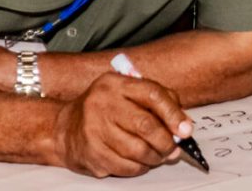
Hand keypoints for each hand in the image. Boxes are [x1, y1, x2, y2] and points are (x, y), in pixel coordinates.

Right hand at [52, 72, 191, 177]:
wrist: (66, 127)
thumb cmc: (106, 109)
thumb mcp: (129, 94)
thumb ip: (159, 102)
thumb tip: (184, 125)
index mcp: (116, 84)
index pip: (152, 94)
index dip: (173, 114)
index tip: (186, 130)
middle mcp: (103, 103)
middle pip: (145, 125)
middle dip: (166, 141)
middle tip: (173, 149)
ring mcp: (94, 128)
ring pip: (137, 150)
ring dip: (154, 157)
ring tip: (159, 156)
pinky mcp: (91, 152)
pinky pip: (124, 166)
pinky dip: (139, 168)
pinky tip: (140, 163)